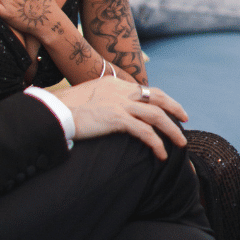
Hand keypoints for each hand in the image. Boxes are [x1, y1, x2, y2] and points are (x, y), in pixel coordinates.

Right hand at [55, 77, 187, 159]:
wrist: (55, 112)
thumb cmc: (67, 109)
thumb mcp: (88, 98)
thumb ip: (104, 100)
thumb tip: (112, 111)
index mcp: (112, 84)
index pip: (143, 89)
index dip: (161, 98)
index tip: (170, 108)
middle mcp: (118, 90)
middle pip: (155, 96)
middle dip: (174, 107)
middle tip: (185, 119)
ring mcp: (118, 103)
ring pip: (155, 114)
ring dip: (172, 129)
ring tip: (181, 143)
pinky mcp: (116, 118)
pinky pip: (144, 132)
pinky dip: (156, 143)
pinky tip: (161, 155)